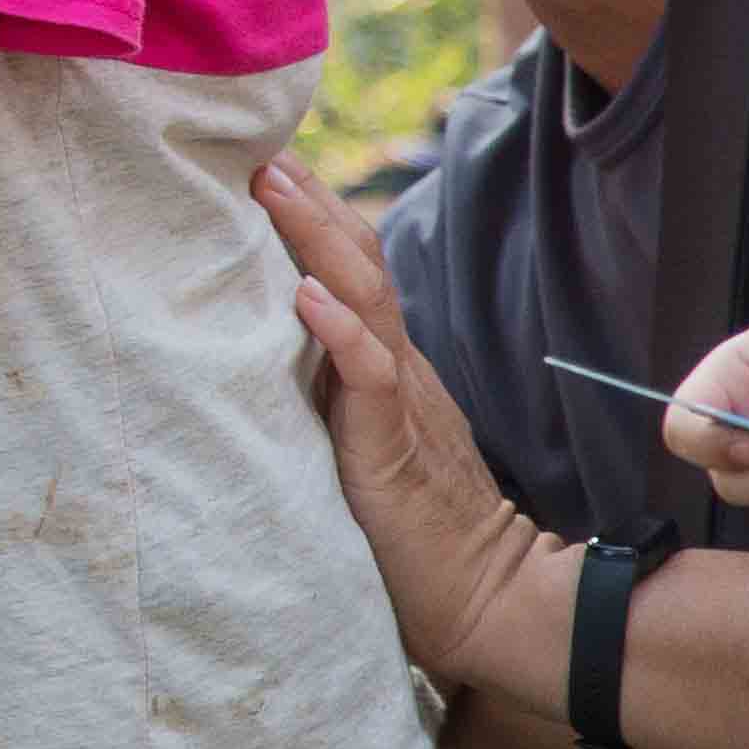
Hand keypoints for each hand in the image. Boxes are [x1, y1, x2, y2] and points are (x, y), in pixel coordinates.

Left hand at [261, 159, 561, 687]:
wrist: (490, 601)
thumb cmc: (418, 537)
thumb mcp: (364, 447)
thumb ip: (335, 403)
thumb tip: (280, 364)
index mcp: (388, 368)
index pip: (349, 274)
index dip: (312, 218)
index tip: (264, 164)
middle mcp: (400, 369)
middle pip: (357, 264)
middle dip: (308, 201)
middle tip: (258, 146)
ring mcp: (404, 403)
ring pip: (364, 300)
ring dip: (316, 239)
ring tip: (273, 186)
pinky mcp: (397, 449)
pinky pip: (372, 378)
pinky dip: (340, 332)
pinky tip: (308, 296)